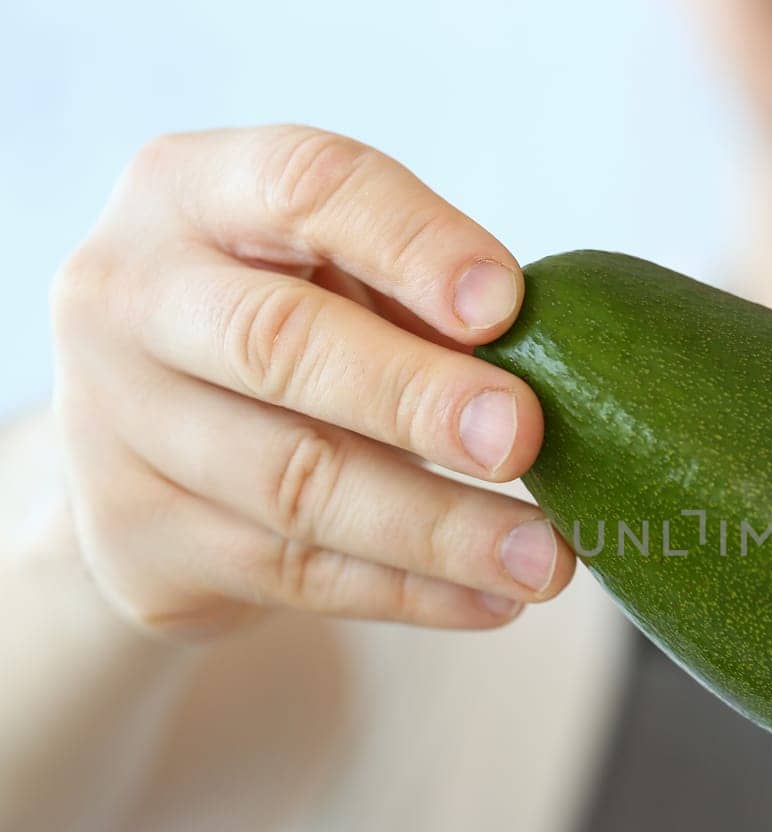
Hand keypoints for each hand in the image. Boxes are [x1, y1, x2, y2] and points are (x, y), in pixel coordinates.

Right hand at [49, 125, 576, 637]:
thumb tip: (548, 362)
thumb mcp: (336, 274)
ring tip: (543, 560)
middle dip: (414, 396)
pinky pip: (296, 575)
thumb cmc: (282, 323)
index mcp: (189, 191)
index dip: (413, 243)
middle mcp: (128, 296)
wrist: (138, 443)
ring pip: (294, 484)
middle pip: (277, 344)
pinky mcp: (140, 540)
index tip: (507, 304)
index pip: (304, 186)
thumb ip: (419, 296)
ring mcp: (117, 425)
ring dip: (437, 529)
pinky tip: (494, 599)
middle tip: (522, 438)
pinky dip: (411, 592)